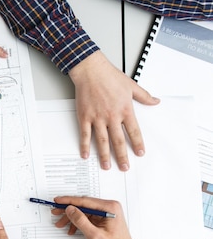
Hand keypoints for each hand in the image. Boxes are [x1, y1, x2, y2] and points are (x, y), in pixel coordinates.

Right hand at [52, 196, 157, 238]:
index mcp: (109, 207)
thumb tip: (70, 209)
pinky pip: (87, 217)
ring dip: (72, 218)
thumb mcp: (94, 235)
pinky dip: (78, 223)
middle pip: (83, 205)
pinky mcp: (103, 218)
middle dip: (68, 210)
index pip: (84, 201)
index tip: (57, 201)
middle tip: (56, 212)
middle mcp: (108, 207)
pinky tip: (72, 229)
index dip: (68, 201)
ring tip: (61, 224)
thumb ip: (80, 220)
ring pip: (83, 211)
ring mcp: (106, 212)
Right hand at [68, 51, 159, 170]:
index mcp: (125, 110)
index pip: (133, 131)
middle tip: (124, 167)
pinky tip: (85, 154)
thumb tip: (155, 101)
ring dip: (104, 155)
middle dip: (122, 156)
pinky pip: (85, 135)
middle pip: (118, 141)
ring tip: (106, 166)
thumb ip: (144, 96)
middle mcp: (112, 116)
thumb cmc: (109, 76)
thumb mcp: (131, 85)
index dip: (137, 144)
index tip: (139, 153)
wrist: (91, 71)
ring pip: (102, 141)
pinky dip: (84, 146)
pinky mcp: (84, 117)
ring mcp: (97, 118)